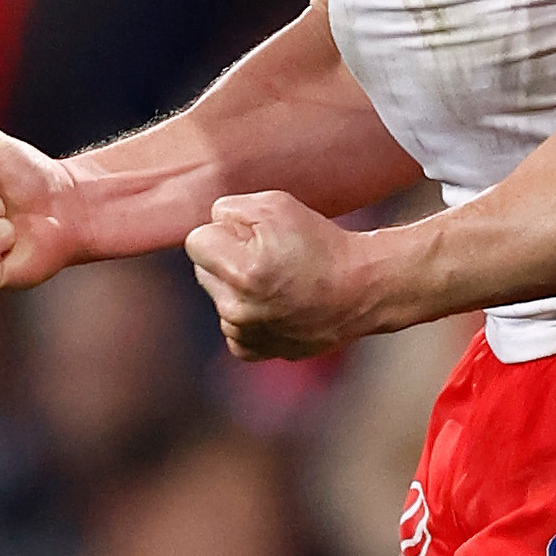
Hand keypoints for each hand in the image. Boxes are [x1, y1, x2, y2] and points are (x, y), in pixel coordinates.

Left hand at [185, 191, 385, 359]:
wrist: (360, 289)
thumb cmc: (321, 243)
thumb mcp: (277, 205)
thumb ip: (230, 209)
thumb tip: (210, 224)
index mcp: (243, 272)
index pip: (196, 241)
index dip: (223, 231)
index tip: (250, 233)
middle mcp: (238, 310)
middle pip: (202, 269)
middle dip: (226, 258)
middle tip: (267, 254)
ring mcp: (244, 334)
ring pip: (218, 296)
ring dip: (236, 286)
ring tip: (278, 279)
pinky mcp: (253, 350)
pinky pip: (231, 322)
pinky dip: (247, 311)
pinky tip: (276, 302)